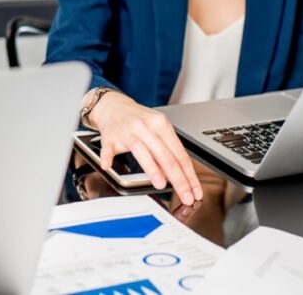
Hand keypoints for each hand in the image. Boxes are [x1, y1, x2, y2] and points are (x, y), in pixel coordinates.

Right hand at [88, 91, 202, 204]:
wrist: (113, 106)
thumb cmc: (138, 120)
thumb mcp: (157, 129)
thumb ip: (166, 150)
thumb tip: (172, 176)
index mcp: (161, 124)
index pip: (180, 154)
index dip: (189, 175)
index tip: (195, 191)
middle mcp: (145, 127)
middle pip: (166, 156)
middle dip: (178, 179)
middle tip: (186, 196)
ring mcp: (128, 132)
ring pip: (142, 152)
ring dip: (152, 169)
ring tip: (161, 185)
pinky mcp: (110, 137)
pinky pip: (109, 149)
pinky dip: (107, 158)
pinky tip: (108, 166)